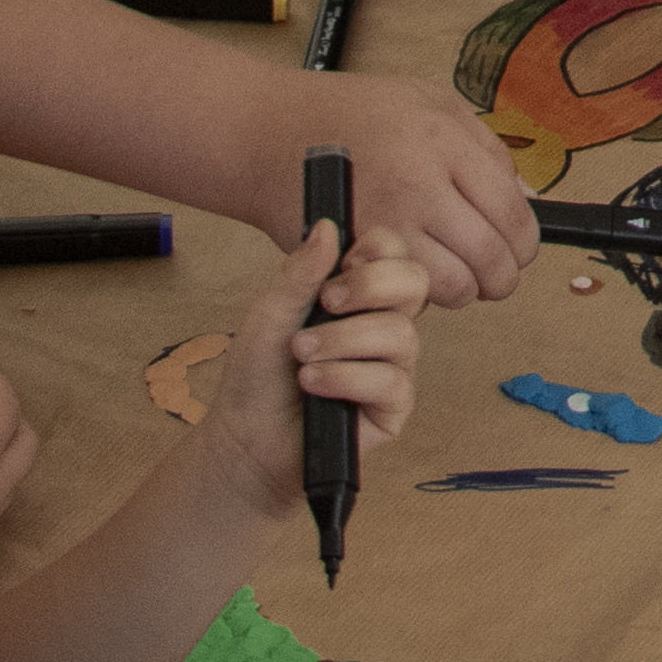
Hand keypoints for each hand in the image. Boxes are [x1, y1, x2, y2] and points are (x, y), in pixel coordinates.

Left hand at [203, 218, 427, 508]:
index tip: (342, 264)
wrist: (247, 436)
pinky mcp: (394, 407)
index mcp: (360, 295)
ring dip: (342, 341)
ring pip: (400, 334)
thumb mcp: (271, 312)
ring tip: (303, 357)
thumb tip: (327, 225)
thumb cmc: (259, 374)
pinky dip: (345, 378)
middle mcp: (384, 324)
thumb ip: (301, 271)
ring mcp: (393, 365)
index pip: (396, 253)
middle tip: (327, 302)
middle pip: (415, 282)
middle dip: (370, 286)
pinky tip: (314, 385)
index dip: (379, 250)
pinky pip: (390, 381)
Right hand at [268, 75, 535, 303]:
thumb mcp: (428, 101)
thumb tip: (528, 198)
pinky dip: (417, 296)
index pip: (512, 212)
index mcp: (444, 142)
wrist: (265, 134)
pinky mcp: (354, 255)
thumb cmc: (345, 113)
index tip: (519, 249)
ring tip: (456, 276)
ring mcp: (386, 223)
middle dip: (502, 277)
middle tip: (496, 276)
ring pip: (453, 287)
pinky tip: (413, 274)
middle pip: (490, 257)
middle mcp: (419, 184)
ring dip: (462, 291)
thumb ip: (484, 148)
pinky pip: (406, 294)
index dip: (524, 243)